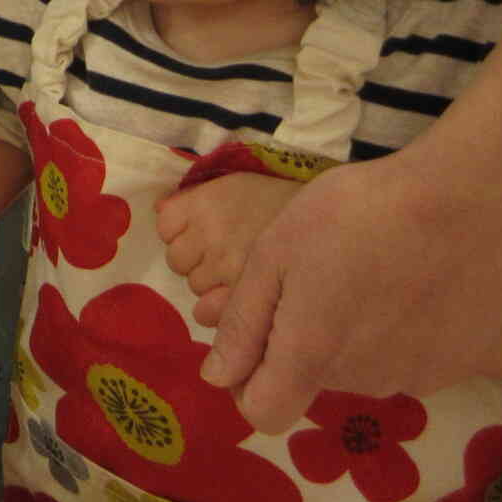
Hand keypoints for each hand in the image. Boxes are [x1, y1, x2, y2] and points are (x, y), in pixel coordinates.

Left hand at [156, 174, 297, 326]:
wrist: (344, 222)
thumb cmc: (288, 207)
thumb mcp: (237, 187)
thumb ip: (193, 200)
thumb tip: (158, 210)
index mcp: (207, 202)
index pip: (166, 225)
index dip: (183, 233)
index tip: (206, 235)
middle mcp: (212, 234)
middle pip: (178, 261)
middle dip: (199, 260)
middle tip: (232, 257)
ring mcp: (228, 269)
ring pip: (195, 289)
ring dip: (212, 286)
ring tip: (244, 277)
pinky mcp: (246, 300)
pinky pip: (207, 314)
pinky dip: (217, 311)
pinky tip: (242, 300)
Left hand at [203, 151, 501, 430]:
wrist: (461, 203)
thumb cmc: (351, 216)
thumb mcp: (274, 255)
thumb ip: (243, 323)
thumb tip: (217, 378)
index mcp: (310, 358)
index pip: (264, 413)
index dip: (246, 382)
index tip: (256, 336)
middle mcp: (361, 382)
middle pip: (311, 380)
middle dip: (300, 340)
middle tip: (318, 274)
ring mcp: (414, 377)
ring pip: (359, 368)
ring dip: (350, 335)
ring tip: (366, 271)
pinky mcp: (456, 365)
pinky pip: (406, 360)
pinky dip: (398, 334)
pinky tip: (407, 284)